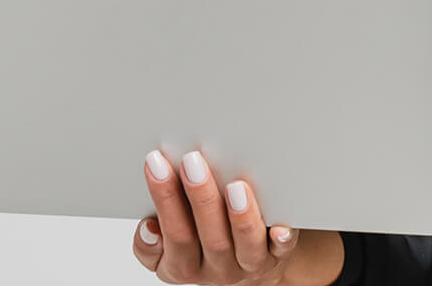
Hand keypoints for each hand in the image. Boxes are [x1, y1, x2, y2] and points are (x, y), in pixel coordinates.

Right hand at [133, 147, 301, 284]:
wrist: (244, 264)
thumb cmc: (201, 241)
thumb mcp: (167, 250)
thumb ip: (150, 243)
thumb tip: (149, 228)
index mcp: (183, 265)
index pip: (172, 235)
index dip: (163, 199)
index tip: (155, 163)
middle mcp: (217, 269)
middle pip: (209, 237)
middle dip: (199, 197)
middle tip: (191, 162)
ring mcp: (248, 264)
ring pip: (245, 245)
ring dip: (240, 216)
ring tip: (235, 187)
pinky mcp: (277, 257)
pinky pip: (282, 251)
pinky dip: (282, 239)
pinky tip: (281, 227)